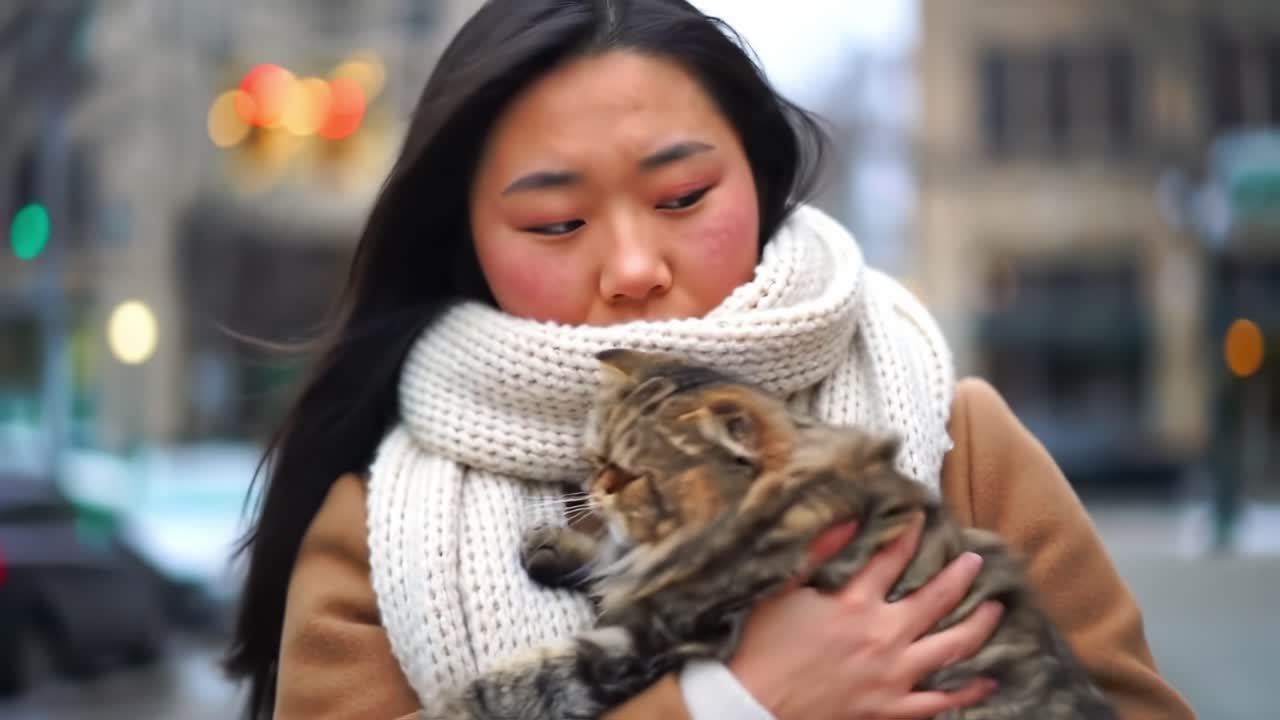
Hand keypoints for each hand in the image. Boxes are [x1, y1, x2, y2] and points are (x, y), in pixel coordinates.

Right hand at [728, 513, 1003, 719]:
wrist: (755, 705)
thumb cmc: (764, 646)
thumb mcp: (782, 591)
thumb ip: (817, 553)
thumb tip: (848, 519)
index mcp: (854, 604)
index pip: (893, 559)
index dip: (911, 534)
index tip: (925, 518)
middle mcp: (882, 636)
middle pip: (936, 598)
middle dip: (960, 575)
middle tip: (976, 561)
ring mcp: (892, 675)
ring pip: (951, 647)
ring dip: (979, 626)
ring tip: (996, 609)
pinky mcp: (891, 709)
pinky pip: (940, 701)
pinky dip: (968, 692)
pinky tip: (988, 680)